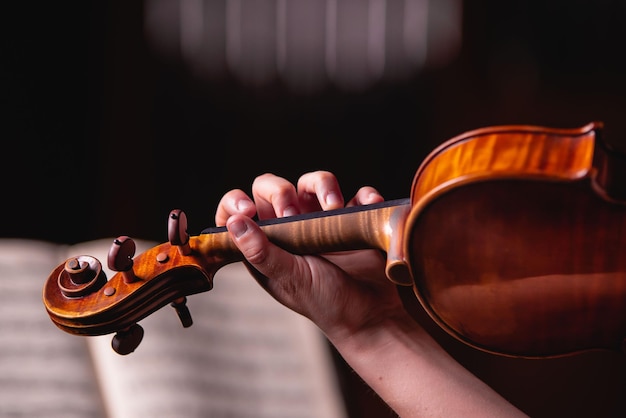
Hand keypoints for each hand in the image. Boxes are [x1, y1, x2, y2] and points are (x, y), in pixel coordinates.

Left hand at [214, 171, 405, 340]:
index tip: (248, 210)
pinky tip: (366, 206)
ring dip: (323, 185)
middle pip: (274, 187)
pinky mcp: (353, 221)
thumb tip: (234, 223)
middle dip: (281, 190)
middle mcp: (291, 230)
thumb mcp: (290, 278)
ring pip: (314, 183)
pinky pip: (355, 195)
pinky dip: (363, 196)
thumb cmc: (326, 303)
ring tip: (335, 207)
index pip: (238, 214)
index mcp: (267, 246)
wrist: (372, 316)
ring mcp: (323, 223)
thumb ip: (262, 252)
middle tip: (293, 213)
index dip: (236, 203)